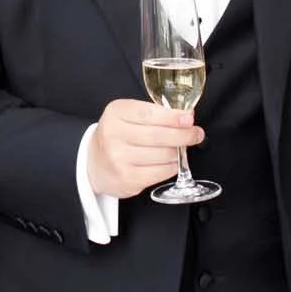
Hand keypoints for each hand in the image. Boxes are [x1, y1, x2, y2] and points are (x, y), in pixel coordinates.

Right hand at [86, 98, 203, 198]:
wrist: (94, 163)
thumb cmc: (118, 136)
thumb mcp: (127, 116)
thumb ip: (154, 113)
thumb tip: (185, 117)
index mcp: (116, 113)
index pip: (150, 113)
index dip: (173, 117)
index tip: (189, 118)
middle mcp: (114, 134)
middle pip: (159, 135)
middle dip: (183, 135)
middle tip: (196, 134)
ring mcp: (119, 158)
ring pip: (163, 154)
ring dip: (177, 152)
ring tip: (177, 149)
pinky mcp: (127, 178)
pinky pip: (161, 172)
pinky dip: (171, 167)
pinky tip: (170, 162)